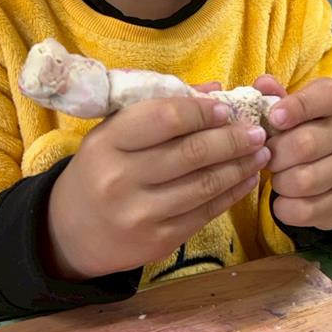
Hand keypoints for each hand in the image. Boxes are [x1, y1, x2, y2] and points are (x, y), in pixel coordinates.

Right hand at [45, 95, 268, 279]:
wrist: (70, 232)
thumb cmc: (100, 169)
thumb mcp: (115, 133)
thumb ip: (162, 109)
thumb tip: (216, 90)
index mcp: (108, 143)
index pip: (165, 118)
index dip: (202, 112)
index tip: (228, 109)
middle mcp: (121, 179)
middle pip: (191, 153)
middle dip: (232, 139)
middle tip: (258, 130)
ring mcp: (140, 214)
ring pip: (204, 185)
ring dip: (239, 166)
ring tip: (261, 152)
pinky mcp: (158, 241)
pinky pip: (205, 213)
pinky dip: (232, 194)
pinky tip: (247, 179)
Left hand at [253, 75, 331, 230]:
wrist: (329, 180)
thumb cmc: (297, 136)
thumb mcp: (286, 114)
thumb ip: (272, 98)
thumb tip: (262, 84)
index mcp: (331, 104)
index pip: (326, 96)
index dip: (298, 106)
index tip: (274, 118)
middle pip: (305, 144)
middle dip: (275, 155)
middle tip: (266, 158)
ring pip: (304, 181)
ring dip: (279, 183)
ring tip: (276, 178)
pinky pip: (307, 209)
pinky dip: (285, 208)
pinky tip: (283, 200)